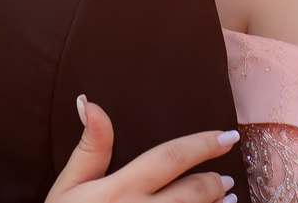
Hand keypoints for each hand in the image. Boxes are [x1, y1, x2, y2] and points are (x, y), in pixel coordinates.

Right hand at [46, 95, 240, 202]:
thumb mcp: (68, 187)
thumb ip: (90, 147)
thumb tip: (91, 103)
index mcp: (118, 190)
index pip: (170, 157)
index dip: (203, 144)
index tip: (229, 136)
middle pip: (191, 192)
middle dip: (213, 182)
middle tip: (226, 177)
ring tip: (228, 198)